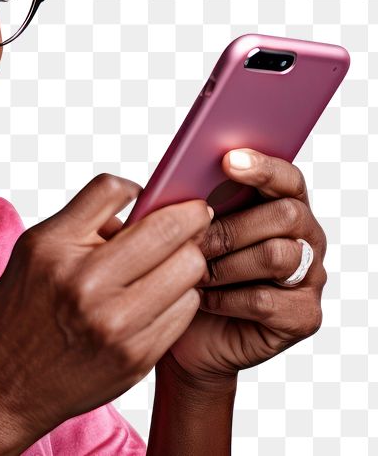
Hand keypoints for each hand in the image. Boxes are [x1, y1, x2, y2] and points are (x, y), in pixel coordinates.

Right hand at [0, 173, 211, 444]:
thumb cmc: (20, 311)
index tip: (159, 197)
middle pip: (169, 230)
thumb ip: (83, 219)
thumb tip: (139, 201)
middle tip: (192, 219)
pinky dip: (179, 297)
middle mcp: (85, 284)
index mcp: (54, 248)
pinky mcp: (136, 357)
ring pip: (188, 269)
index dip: (139, 189)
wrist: (4, 385)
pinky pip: (185, 310)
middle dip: (189, 219)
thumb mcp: (34, 250)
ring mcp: (115, 325)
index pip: (113, 190)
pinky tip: (160, 297)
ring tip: (169, 264)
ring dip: (185, 261)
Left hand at [159, 148, 327, 390]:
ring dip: (226, 264)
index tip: (228, 160)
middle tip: (194, 240)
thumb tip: (179, 177)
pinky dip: (225, 298)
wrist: (184, 328)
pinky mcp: (303, 316)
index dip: (262, 167)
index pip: (286, 177)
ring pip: (277, 256)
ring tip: (194, 273)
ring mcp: (310, 277)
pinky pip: (265, 300)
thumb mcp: (184, 228)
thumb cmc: (185, 268)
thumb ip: (192, 201)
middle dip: (232, 226)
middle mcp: (305, 237)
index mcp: (281, 204)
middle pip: (287, 215)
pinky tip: (202, 298)